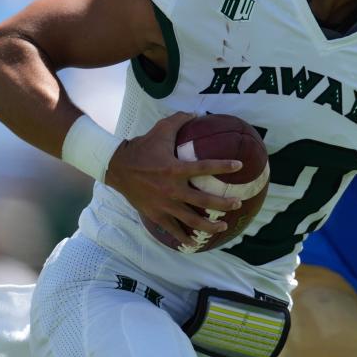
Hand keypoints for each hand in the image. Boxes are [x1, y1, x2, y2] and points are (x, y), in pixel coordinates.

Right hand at [104, 112, 242, 244]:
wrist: (117, 167)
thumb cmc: (142, 147)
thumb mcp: (160, 130)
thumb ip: (180, 120)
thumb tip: (197, 112)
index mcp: (174, 168)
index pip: (204, 167)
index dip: (222, 166)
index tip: (239, 165)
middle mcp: (171, 189)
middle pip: (202, 200)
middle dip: (222, 204)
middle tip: (236, 204)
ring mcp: (163, 205)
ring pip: (190, 220)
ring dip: (209, 225)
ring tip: (223, 227)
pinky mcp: (155, 215)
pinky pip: (172, 230)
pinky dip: (184, 238)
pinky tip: (195, 244)